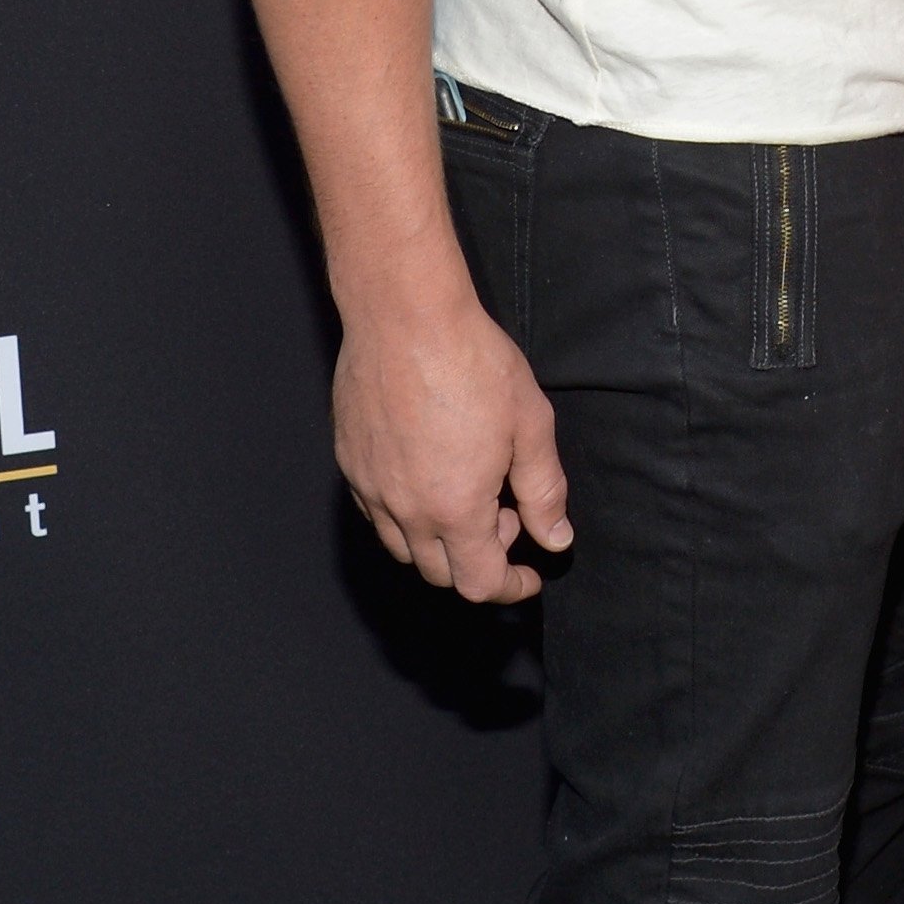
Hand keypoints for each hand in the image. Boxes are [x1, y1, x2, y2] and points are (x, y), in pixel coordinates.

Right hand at [334, 290, 570, 602]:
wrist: (405, 316)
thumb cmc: (472, 362)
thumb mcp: (530, 424)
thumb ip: (544, 491)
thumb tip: (554, 539)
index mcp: (455, 509)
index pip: (478, 583)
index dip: (510, 588)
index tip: (528, 574)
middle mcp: (405, 510)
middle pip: (439, 573)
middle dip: (478, 560)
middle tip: (503, 513)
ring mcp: (370, 488)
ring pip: (402, 548)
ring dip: (439, 541)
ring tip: (466, 490)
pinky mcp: (349, 463)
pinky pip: (375, 514)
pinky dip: (405, 515)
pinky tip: (428, 474)